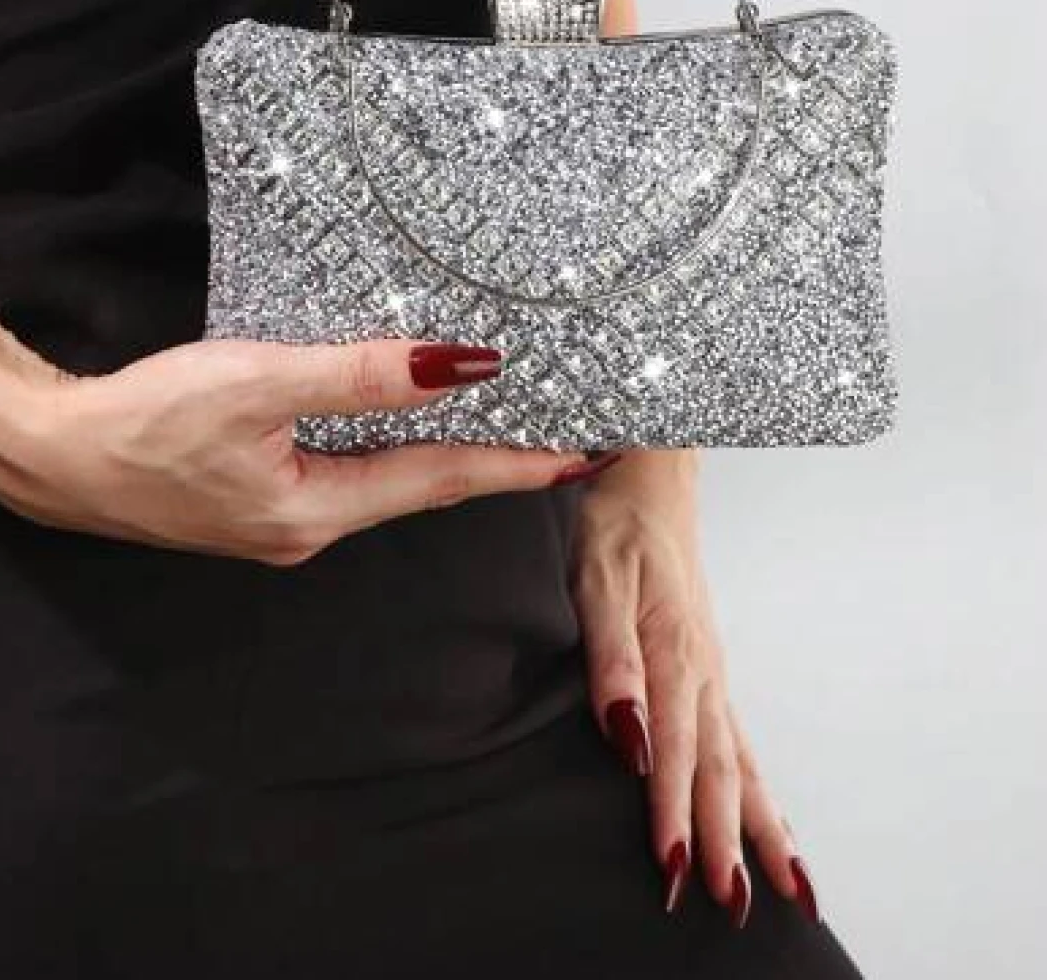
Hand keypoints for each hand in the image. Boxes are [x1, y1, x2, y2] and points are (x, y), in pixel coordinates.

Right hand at [0, 330, 613, 562]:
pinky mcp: (260, 495)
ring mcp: (285, 517)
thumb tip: (455, 366)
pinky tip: (402, 419)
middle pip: (424, 487)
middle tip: (562, 434)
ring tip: (504, 419)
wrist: (54, 455)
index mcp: (317, 510)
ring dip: (445, 449)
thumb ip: (357, 376)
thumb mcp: (256, 382)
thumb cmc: (143, 421)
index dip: (517, 463)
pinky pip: (349, 470)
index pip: (442, 480)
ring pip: (387, 479)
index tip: (583, 453)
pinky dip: (391, 444)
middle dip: (494, 460)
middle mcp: (311, 526)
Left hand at [571, 449, 820, 928]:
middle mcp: (702, 669)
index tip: (674, 870)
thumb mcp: (597, 579)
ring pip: (740, 760)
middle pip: (718, 767)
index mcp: (672, 650)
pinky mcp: (711, 669)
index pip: (672, 747)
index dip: (672, 811)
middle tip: (737, 906)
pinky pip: (742, 741)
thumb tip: (629, 736)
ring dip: (757, 825)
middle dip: (726, 839)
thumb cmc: (617, 524)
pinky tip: (772, 823)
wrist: (653, 475)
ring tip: (784, 887)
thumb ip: (611, 658)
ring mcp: (713, 671)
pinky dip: (761, 788)